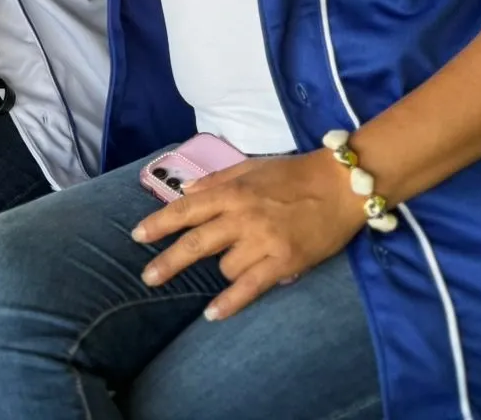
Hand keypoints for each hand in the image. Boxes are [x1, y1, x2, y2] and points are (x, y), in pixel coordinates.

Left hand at [133, 149, 364, 319]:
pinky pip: (250, 286)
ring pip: (224, 266)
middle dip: (168, 262)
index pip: (186, 209)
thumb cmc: (295, 173)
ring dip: (222, 270)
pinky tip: (212, 314)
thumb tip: (185, 191)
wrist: (342, 184)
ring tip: (239, 262)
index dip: (160, 223)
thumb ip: (217, 180)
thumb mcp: (252, 167)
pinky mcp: (284, 261)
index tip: (138, 236)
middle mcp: (242, 216)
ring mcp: (263, 240)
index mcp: (232, 191)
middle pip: (196, 242)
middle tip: (147, 278)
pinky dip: (230, 301)